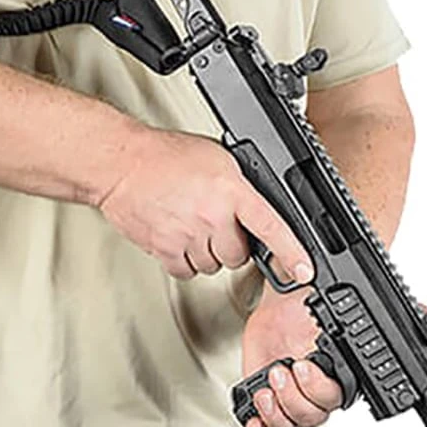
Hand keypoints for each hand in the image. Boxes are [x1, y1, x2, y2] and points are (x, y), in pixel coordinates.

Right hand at [98, 126, 312, 280]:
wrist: (121, 164)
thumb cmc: (164, 155)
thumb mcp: (217, 156)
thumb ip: (240, 184)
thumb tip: (259, 205)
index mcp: (229, 189)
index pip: (271, 226)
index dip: (292, 252)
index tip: (304, 271)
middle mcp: (211, 214)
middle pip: (239, 254)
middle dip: (232, 242)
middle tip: (217, 221)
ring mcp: (187, 235)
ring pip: (213, 265)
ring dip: (208, 251)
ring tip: (192, 223)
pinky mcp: (165, 250)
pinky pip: (188, 271)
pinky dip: (186, 260)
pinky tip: (179, 236)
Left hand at [241, 283, 342, 426]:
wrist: (280, 300)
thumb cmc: (305, 296)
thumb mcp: (321, 289)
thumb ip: (338, 288)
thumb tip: (363, 262)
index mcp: (338, 369)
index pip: (335, 396)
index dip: (317, 387)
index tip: (301, 364)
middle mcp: (318, 388)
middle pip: (313, 416)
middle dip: (293, 397)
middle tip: (278, 371)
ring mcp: (292, 395)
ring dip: (277, 415)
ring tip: (264, 392)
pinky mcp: (269, 396)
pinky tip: (253, 420)